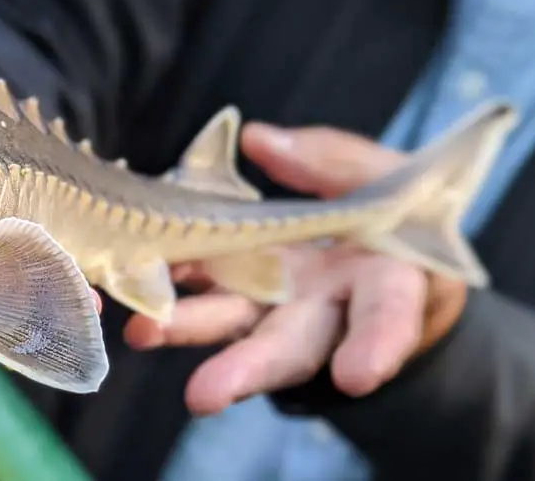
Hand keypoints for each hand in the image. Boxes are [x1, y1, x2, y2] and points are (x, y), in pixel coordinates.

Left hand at [122, 123, 468, 415]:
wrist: (386, 242)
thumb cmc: (398, 213)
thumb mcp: (385, 177)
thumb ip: (334, 161)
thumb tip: (261, 140)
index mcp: (389, 285)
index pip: (387, 316)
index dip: (375, 345)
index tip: (357, 376)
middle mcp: (328, 311)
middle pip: (291, 346)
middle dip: (249, 369)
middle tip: (204, 395)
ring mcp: (276, 309)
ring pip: (235, 324)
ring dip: (188, 327)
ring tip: (143, 332)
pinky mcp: (237, 295)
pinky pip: (203, 290)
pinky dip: (170, 288)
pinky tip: (135, 284)